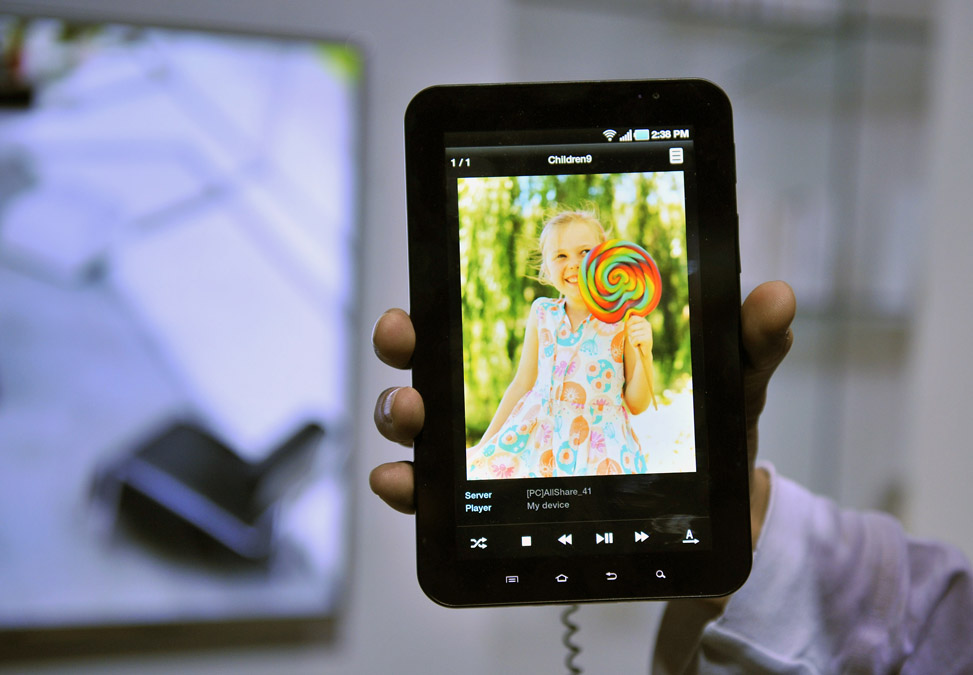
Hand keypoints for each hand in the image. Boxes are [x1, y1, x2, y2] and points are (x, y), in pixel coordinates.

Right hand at [371, 282, 795, 532]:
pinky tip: (404, 485)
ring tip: (411, 416)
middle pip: (434, 365)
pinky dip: (412, 491)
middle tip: (405, 339)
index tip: (419, 298)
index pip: (488, 319)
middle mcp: (519, 402)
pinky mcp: (504, 506)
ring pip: (426, 430)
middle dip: (405, 348)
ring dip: (399, 414)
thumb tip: (776, 296)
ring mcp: (507, 455)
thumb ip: (747, 344)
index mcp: (557, 360)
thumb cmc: (710, 444)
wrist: (714, 526)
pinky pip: (444, 499)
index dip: (437, 306)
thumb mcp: (727, 387)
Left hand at [625, 315, 653, 352]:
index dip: (628, 324)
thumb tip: (624, 320)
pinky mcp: (648, 338)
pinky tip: (638, 345)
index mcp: (643, 320)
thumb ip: (629, 324)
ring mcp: (648, 331)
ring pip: (632, 334)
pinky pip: (635, 339)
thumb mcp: (632, 330)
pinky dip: (634, 343)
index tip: (628, 329)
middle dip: (630, 334)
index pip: (633, 318)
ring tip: (637, 341)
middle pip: (631, 327)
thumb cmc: (635, 339)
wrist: (642, 351)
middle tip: (634, 338)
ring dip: (632, 340)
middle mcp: (647, 324)